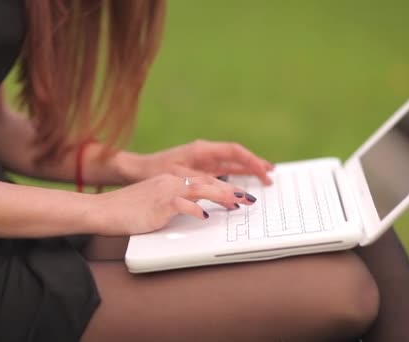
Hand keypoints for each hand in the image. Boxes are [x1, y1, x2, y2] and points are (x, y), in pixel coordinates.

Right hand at [94, 174, 256, 235]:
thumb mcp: (154, 203)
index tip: (238, 194)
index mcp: (170, 180)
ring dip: (220, 196)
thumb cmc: (127, 210)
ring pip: (198, 189)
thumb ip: (173, 204)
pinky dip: (194, 210)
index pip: (201, 181)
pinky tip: (204, 216)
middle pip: (205, 182)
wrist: (103, 210)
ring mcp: (164, 192)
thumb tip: (194, 212)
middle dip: (229, 190)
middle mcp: (170, 182)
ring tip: (236, 203)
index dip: (222, 186)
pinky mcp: (158, 204)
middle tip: (248, 198)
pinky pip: (180, 204)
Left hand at [122, 139, 273, 184]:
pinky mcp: (199, 169)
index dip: (252, 161)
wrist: (138, 169)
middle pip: (236, 157)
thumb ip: (205, 185)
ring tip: (263, 177)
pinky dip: (234, 176)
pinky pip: (222, 171)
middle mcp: (205, 153)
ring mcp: (202, 160)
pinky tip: (241, 183)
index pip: (234, 151)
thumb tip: (229, 194)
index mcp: (202, 150)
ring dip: (247, 170)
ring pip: (231, 164)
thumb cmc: (156, 171)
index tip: (264, 171)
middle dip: (254, 165)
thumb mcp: (181, 178)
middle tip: (270, 175)